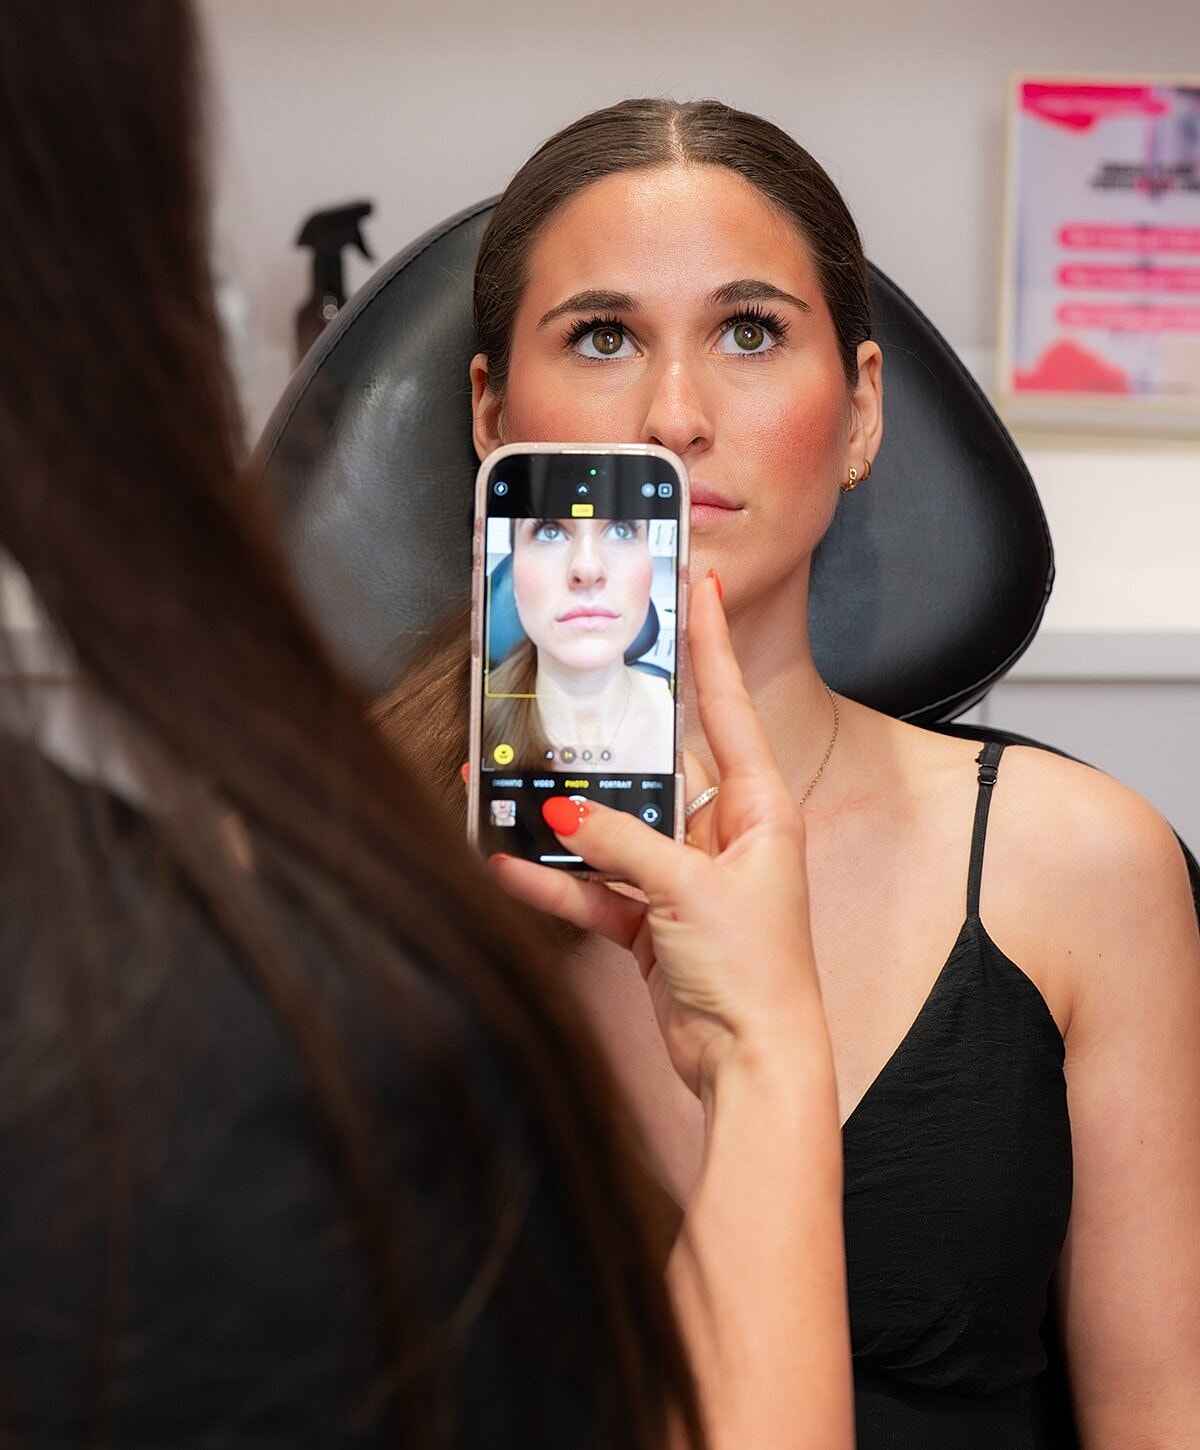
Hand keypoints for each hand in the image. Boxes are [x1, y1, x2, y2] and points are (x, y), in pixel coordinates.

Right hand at [491, 573, 817, 1095]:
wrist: (750, 1067)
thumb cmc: (755, 973)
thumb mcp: (687, 890)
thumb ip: (622, 840)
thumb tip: (561, 807)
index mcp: (757, 809)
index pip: (726, 705)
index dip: (709, 643)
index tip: (696, 584)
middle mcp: (722, 835)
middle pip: (654, 769)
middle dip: (600, 748)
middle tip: (554, 702)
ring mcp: (682, 878)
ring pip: (612, 831)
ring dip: (562, 821)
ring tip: (502, 790)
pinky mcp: (650, 921)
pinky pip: (593, 887)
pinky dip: (555, 881)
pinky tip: (506, 866)